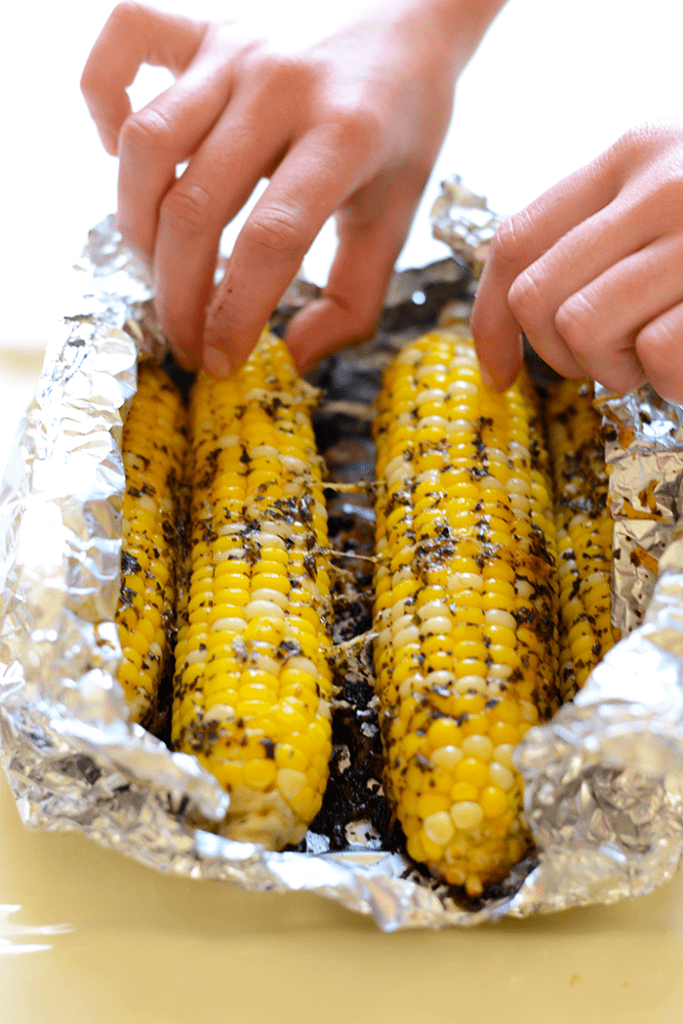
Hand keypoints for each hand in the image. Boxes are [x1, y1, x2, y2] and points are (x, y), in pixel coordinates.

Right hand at [81, 0, 481, 374]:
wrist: (413, 15)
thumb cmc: (402, 126)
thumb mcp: (396, 216)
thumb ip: (354, 297)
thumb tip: (294, 359)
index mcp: (345, 136)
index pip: (270, 239)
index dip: (235, 313)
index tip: (220, 362)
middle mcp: (281, 86)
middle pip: (195, 207)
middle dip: (177, 296)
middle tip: (185, 339)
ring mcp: (235, 48)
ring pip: (147, 144)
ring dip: (138, 225)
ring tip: (160, 268)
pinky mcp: (203, 23)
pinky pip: (123, 42)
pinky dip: (103, 98)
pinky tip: (122, 152)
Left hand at [470, 120, 682, 402]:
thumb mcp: (663, 206)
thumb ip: (598, 233)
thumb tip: (519, 309)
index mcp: (630, 156)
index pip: (516, 241)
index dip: (489, 322)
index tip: (497, 373)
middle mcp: (660, 182)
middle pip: (534, 296)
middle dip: (561, 355)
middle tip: (611, 362)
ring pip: (581, 328)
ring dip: (616, 369)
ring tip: (658, 356)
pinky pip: (654, 354)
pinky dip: (670, 381)